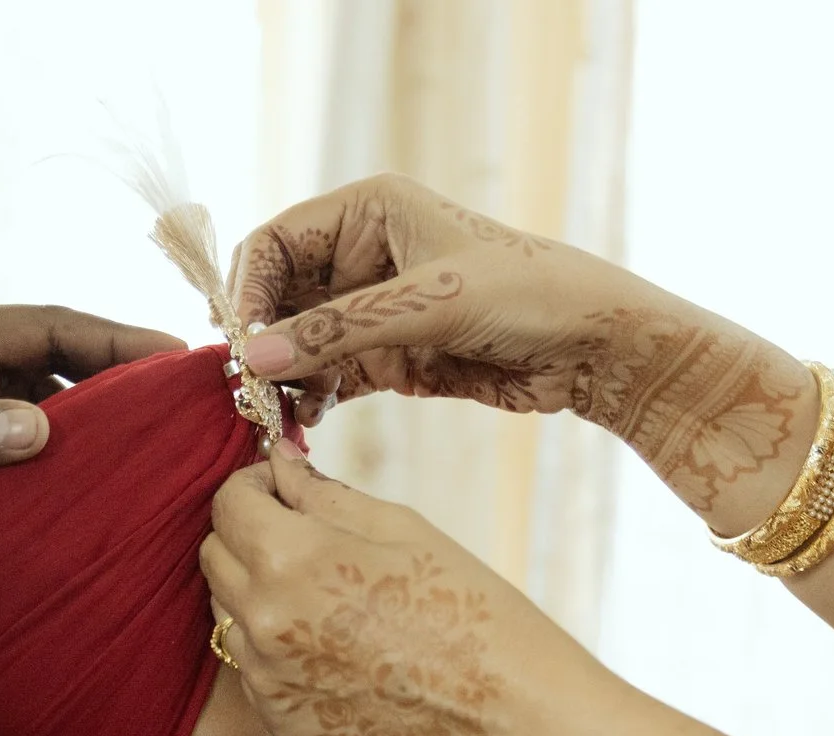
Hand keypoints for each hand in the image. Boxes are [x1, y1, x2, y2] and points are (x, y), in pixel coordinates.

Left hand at [0, 305, 183, 556]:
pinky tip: (98, 491)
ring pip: (51, 408)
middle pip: (64, 364)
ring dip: (99, 430)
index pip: (53, 327)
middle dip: (125, 384)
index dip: (118, 340)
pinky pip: (27, 447)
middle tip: (189, 411)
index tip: (177, 359)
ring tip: (159, 455)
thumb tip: (42, 429)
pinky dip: (64, 461)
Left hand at [199, 446, 586, 735]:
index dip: (253, 484)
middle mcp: (263, 623)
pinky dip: (276, 648)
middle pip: (215, 557)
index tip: (282, 486)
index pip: (228, 503)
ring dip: (257, 592)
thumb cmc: (466, 605)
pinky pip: (253, 668)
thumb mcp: (399, 527)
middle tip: (302, 533)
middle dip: (248, 533)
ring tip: (325, 595)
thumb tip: (278, 466)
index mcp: (289, 561)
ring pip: (226, 614)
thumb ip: (321, 494)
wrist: (504, 711)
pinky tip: (335, 646)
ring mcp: (267, 680)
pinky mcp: (280, 719)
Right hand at [228, 176, 810, 525]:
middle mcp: (362, 255)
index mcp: (368, 211)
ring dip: (281, 379)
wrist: (594, 348)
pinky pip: (328, 376)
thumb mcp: (429, 305)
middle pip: (278, 296)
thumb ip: (339, 331)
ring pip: (298, 342)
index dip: (248, 291)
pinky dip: (310, 400)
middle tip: (247, 391)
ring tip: (272, 416)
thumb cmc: (526, 296)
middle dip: (260, 342)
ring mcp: (373, 309)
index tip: (239, 344)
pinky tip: (301, 425)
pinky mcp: (388, 357)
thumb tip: (252, 359)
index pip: (274, 243)